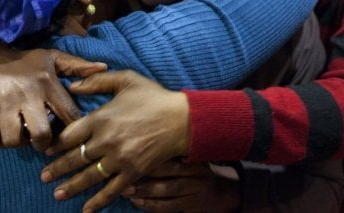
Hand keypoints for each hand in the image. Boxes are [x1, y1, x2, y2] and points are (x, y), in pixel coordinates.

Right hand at [0, 45, 106, 150]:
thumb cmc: (27, 63)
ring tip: (23, 136)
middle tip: (42, 141)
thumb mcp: (53, 59)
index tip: (70, 134)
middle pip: (40, 133)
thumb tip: (103, 67)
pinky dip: (1, 143)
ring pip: (15, 140)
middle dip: (43, 144)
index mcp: (47, 82)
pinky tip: (6, 135)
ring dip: (20, 144)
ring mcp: (3, 101)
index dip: (72, 129)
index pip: (68, 114)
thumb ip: (77, 66)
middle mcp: (26, 92)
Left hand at [41, 70, 189, 211]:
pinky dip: (98, 201)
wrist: (182, 118)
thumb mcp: (125, 79)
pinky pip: (111, 189)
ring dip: (71, 187)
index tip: (47, 150)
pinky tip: (86, 209)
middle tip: (44, 177)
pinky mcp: (133, 172)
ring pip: (88, 176)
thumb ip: (97, 81)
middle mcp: (105, 140)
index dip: (56, 144)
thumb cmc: (153, 96)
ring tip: (57, 194)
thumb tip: (72, 86)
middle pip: (74, 158)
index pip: (69, 135)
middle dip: (57, 169)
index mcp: (100, 118)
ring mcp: (119, 158)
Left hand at [122, 160, 240, 212]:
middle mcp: (196, 174)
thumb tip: (142, 138)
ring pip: (167, 191)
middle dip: (144, 171)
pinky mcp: (190, 207)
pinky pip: (168, 207)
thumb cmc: (196, 170)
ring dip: (144, 191)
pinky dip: (151, 205)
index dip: (151, 153)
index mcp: (195, 157)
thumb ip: (173, 149)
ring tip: (125, 189)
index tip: (131, 150)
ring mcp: (194, 192)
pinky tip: (137, 201)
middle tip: (122, 171)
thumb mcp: (192, 156)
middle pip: (169, 172)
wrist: (220, 194)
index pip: (172, 153)